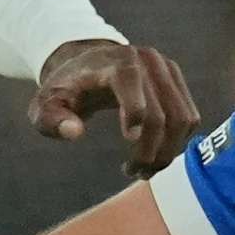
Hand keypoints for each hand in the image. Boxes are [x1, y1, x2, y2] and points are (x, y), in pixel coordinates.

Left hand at [30, 40, 197, 178]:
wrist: (86, 64)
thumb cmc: (66, 89)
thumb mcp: (46, 104)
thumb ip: (51, 119)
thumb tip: (74, 133)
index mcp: (113, 63)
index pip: (133, 90)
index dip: (135, 121)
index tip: (126, 155)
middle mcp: (145, 60)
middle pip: (161, 115)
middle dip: (150, 152)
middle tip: (134, 173)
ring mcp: (165, 68)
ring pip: (181, 119)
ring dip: (168, 152)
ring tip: (145, 170)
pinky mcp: (176, 80)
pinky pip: (188, 117)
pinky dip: (177, 142)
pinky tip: (156, 156)